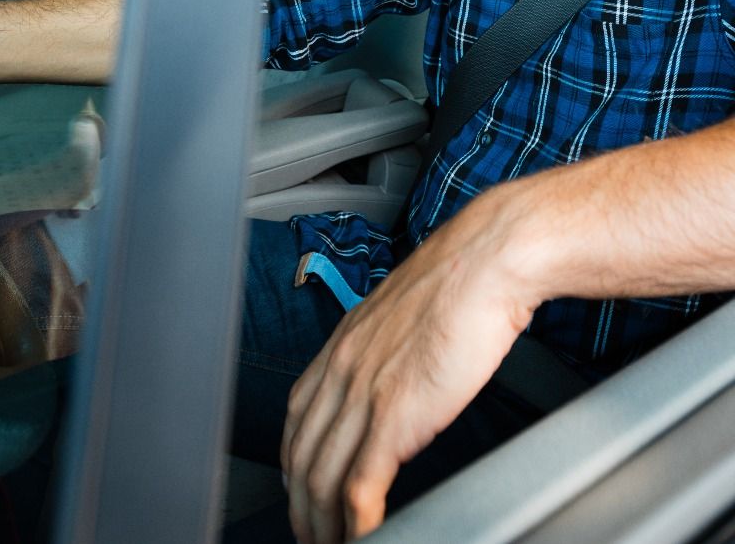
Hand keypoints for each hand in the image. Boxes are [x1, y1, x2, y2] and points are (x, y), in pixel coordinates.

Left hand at [281, 187, 543, 541]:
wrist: (486, 262)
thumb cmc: (458, 283)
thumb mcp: (402, 318)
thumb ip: (385, 354)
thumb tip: (395, 380)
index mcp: (339, 348)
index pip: (296, 419)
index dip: (293, 463)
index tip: (299, 488)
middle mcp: (339, 371)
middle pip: (301, 457)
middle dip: (300, 505)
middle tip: (309, 533)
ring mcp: (363, 394)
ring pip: (321, 477)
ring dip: (323, 522)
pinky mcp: (395, 415)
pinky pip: (360, 483)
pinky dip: (357, 521)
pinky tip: (363, 537)